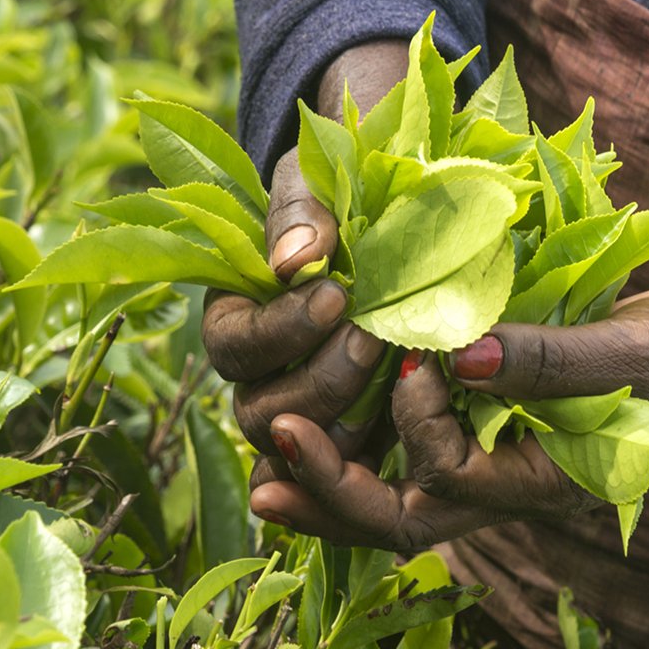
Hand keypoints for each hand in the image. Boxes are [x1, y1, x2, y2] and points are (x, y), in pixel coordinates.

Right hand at [201, 40, 410, 456]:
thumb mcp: (315, 182)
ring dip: (351, 418)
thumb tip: (294, 261)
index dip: (279, 333)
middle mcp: (262, 378)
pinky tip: (415, 424)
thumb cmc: (339, 192)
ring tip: (397, 368)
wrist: (395, 212)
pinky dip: (377, 455)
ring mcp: (309, 412)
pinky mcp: (356, 432)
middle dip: (319, 382)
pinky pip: (352, 466)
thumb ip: (300, 211)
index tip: (337, 298)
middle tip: (372, 338)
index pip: (234, 348)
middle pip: (262, 415)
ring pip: (307, 448)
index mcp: (237, 320)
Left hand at [248, 291, 648, 549]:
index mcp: (544, 482)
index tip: (416, 359)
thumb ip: (554, 362)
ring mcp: (491, 468)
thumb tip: (460, 358)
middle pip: (404, 523)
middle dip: (334, 496)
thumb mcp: (635, 353)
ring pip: (396, 503)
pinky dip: (358, 453)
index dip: (418, 427)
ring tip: (272, 454)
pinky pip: (408, 463)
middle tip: (271, 460)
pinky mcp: (484, 437)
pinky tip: (317, 424)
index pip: (453, 480)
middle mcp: (505, 488)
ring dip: (330, 484)